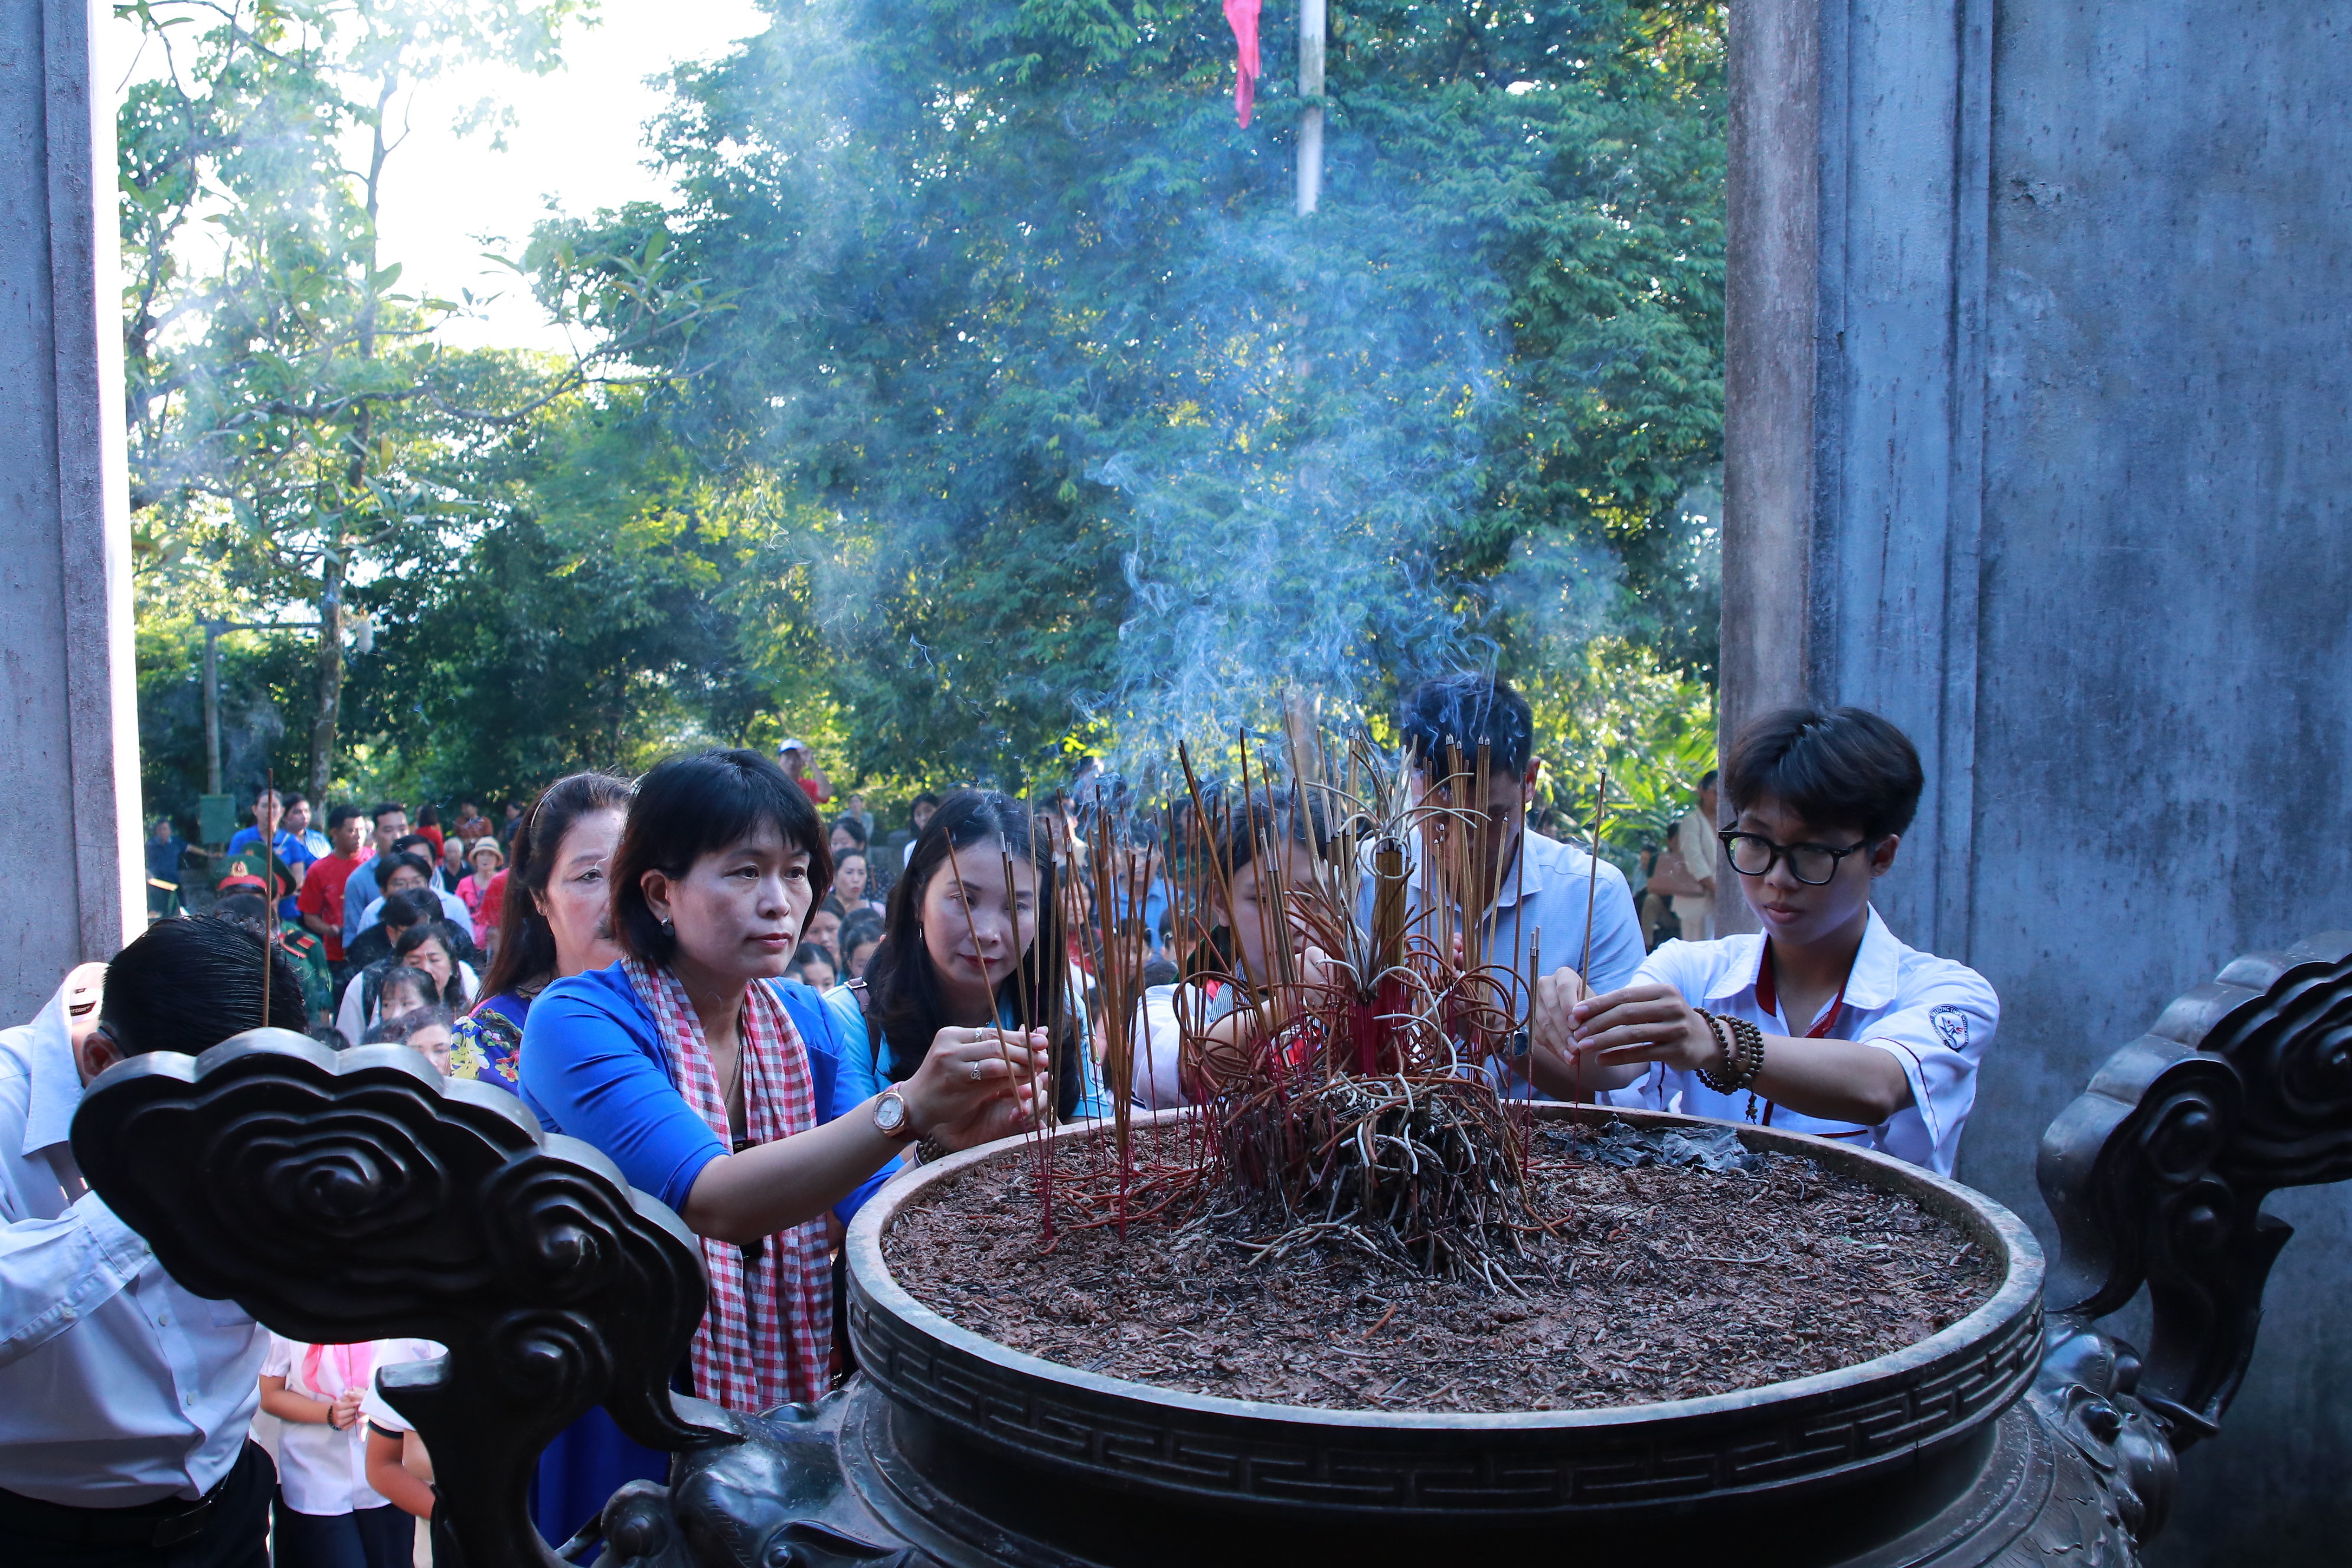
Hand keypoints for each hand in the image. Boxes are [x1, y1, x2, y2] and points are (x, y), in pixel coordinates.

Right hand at [329, 1388, 363, 1429]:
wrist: (340, 1411)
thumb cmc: (347, 1402)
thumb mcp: (348, 1396)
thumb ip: (350, 1394)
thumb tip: (346, 1393)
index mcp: (336, 1405)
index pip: (341, 1406)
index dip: (350, 1404)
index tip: (358, 1402)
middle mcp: (335, 1414)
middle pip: (344, 1414)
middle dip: (353, 1410)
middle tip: (356, 1408)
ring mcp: (338, 1421)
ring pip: (347, 1420)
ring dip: (353, 1416)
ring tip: (355, 1413)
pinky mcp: (341, 1427)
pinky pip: (347, 1427)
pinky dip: (352, 1423)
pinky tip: (354, 1418)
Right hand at [904, 1025, 1048, 1144]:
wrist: (914, 1104)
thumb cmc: (942, 1079)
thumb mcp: (961, 1056)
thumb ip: (989, 1047)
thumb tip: (1029, 1034)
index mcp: (951, 1034)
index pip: (992, 1032)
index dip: (1018, 1036)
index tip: (1041, 1039)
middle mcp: (950, 1047)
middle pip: (995, 1045)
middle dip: (1024, 1049)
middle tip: (1045, 1054)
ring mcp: (952, 1066)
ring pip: (995, 1063)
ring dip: (1021, 1066)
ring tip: (1038, 1069)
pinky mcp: (957, 1086)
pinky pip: (990, 1083)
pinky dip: (1010, 1082)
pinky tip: (1024, 1084)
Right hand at [1524, 966, 1590, 1066]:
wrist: (1583, 1013)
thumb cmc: (1592, 1006)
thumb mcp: (1595, 1004)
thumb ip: (1590, 1012)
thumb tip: (1578, 1026)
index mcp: (1563, 975)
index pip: (1563, 989)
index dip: (1569, 1007)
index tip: (1576, 1025)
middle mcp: (1545, 985)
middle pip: (1552, 1008)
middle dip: (1565, 1031)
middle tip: (1576, 1047)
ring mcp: (1536, 1002)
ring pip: (1545, 1023)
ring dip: (1559, 1043)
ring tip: (1572, 1057)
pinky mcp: (1533, 1019)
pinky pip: (1540, 1034)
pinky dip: (1554, 1048)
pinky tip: (1565, 1057)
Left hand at [1567, 983, 1721, 1073]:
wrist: (1707, 1041)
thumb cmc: (1670, 1021)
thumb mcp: (1655, 1005)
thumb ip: (1628, 1005)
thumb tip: (1584, 1009)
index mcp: (1662, 991)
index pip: (1623, 995)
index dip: (1597, 1004)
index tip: (1575, 1013)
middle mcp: (1671, 1007)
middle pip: (1626, 1014)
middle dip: (1597, 1023)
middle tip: (1575, 1031)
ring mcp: (1676, 1029)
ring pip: (1633, 1034)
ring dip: (1604, 1040)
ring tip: (1582, 1046)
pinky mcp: (1677, 1051)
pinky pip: (1642, 1054)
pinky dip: (1619, 1057)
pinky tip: (1601, 1060)